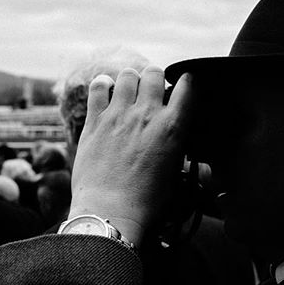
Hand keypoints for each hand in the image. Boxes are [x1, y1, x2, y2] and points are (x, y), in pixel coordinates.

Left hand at [68, 66, 192, 247]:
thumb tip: (185, 140)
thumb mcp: (178, 173)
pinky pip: (99, 86)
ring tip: (130, 92)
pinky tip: (106, 92)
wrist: (111, 212)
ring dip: (132, 80)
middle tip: (153, 92)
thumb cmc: (148, 200)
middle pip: (155, 72)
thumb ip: (184, 150)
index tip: (183, 87)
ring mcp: (119, 115)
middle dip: (156, 78)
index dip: (187, 82)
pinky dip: (103, 84)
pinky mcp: (95, 121)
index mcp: (173, 126)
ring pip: (128, 75)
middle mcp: (148, 114)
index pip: (188, 84)